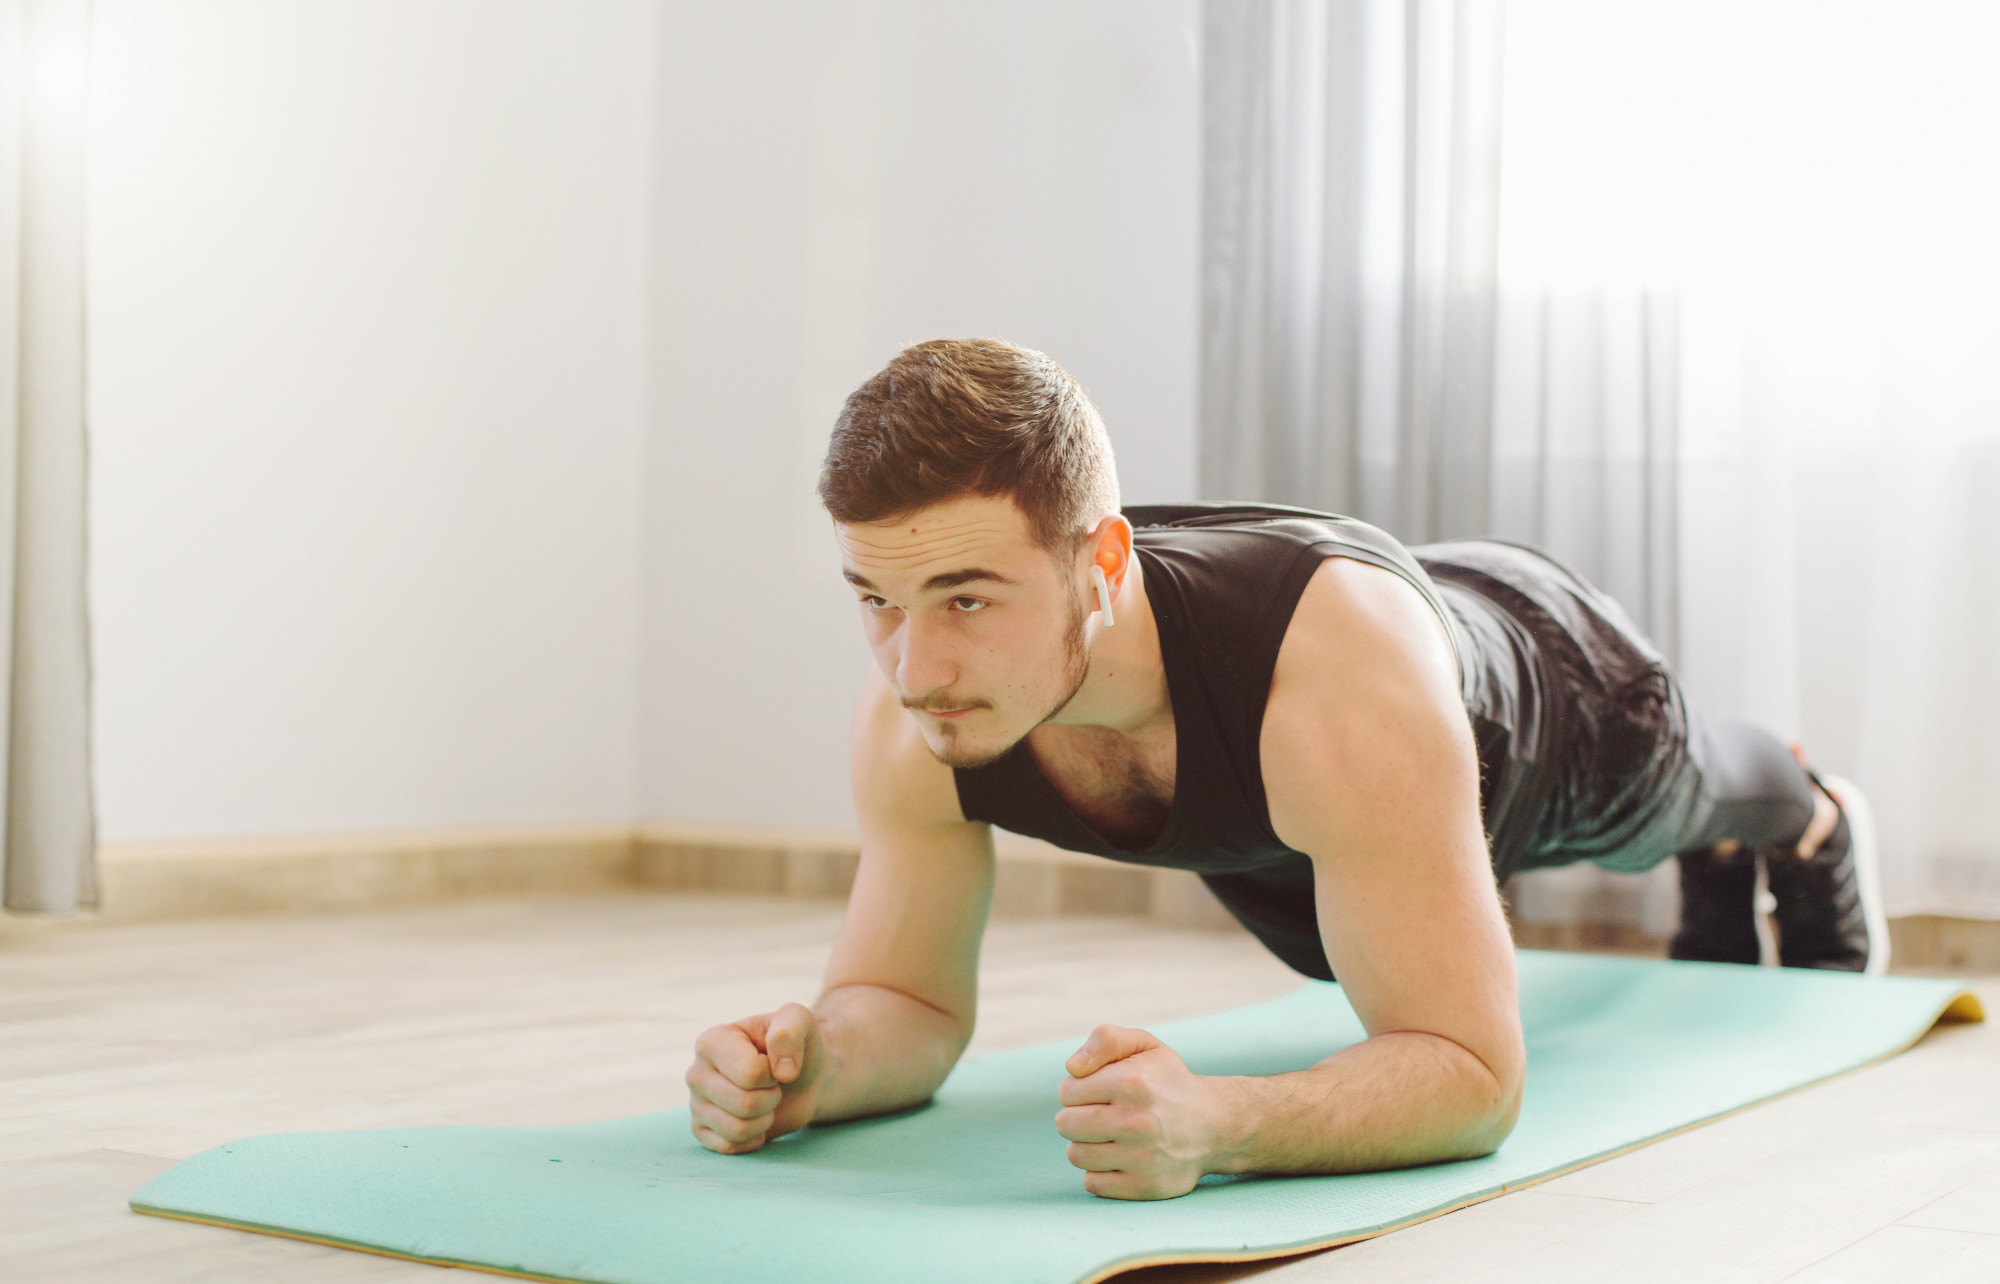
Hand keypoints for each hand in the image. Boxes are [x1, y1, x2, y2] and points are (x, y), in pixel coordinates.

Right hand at [686, 1002, 824, 1153]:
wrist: (799, 1079)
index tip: (773, 1063)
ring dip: (764, 1119)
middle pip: (745, 1104)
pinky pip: (729, 1147)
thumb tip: (784, 1071)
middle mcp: (696, 1072)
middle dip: (771, 1098)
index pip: (750, 1074)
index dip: (773, 1073)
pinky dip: (753, 1138)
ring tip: (764, 1101)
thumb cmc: (795, 1048)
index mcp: (711, 1041)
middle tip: (772, 1085)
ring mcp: (695, 1103)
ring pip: (737, 1129)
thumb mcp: (800, 1021)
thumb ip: (791, 1030)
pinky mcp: (701, 1130)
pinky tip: (755, 1120)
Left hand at [1055, 1025, 1224, 1199]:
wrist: (1215, 1125)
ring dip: (1086, 1145)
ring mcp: (1141, 1158)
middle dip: (1076, 1117)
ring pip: (1076, 1155)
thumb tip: (1072, 1068)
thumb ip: (1105, 1040)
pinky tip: (1121, 1158)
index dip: (1078, 1089)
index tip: (1100, 1091)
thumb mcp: (1144, 1045)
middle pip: (1065, 1124)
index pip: (1067, 1092)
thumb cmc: (1168, 1081)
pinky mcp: (1144, 1186)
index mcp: (1132, 1082)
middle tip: (1100, 1114)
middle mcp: (1136, 1122)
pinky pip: (1093, 1183)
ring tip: (1110, 1136)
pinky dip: (1100, 1171)